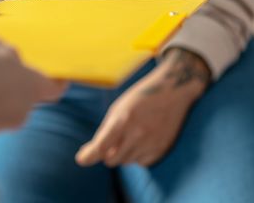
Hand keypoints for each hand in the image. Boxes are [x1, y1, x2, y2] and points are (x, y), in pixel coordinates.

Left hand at [76, 48, 210, 166]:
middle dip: (107, 153)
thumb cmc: (139, 98)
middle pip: (111, 159)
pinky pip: (141, 162)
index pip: (102, 146)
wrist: (172, 91)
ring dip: (122, 154)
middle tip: (112, 140)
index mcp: (123, 119)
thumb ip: (105, 132)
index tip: (81, 160)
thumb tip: (88, 156)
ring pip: (125, 161)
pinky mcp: (162, 150)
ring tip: (131, 135)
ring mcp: (151, 143)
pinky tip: (142, 139)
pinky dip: (137, 155)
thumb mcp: (118, 108)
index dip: (89, 155)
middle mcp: (137, 134)